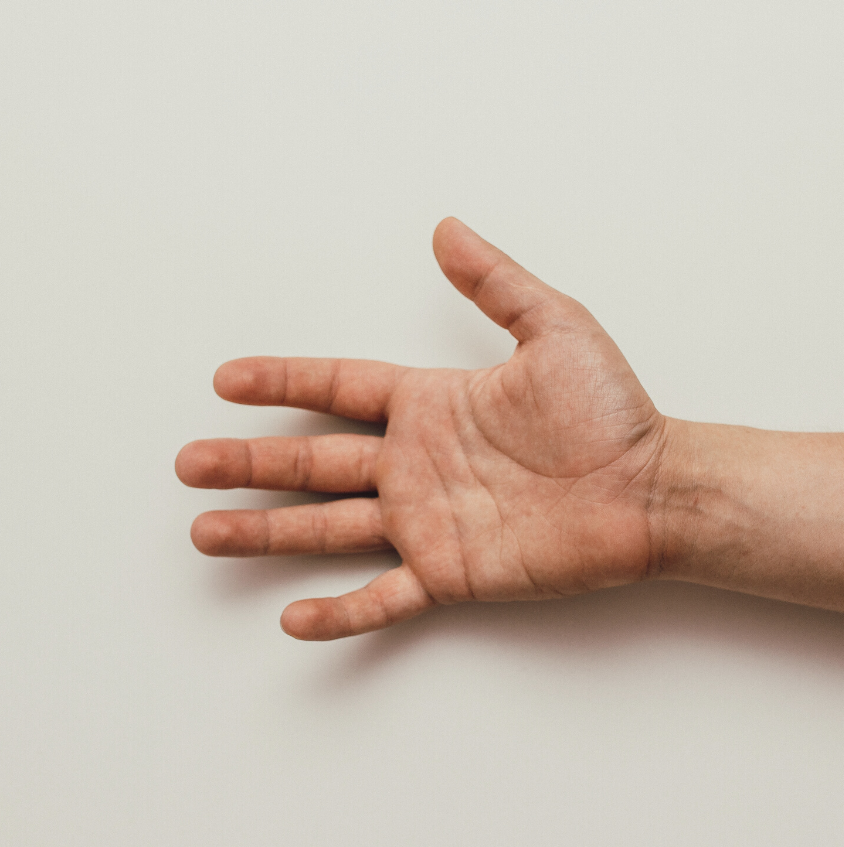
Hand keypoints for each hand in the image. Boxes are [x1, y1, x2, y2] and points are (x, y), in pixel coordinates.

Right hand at [176, 219, 670, 638]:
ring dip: (266, 532)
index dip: (282, 382)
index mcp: (433, 404)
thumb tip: (445, 228)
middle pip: (313, 462)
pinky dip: (339, 611)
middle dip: (248, 462)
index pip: (338, 389)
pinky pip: (383, 596)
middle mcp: (419, 463)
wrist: (653, 488)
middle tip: (188, 463)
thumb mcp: (553, 328)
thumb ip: (494, 282)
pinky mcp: (453, 572)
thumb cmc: (611, 412)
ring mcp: (430, 521)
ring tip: (207, 533)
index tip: (226, 380)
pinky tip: (292, 618)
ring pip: (328, 528)